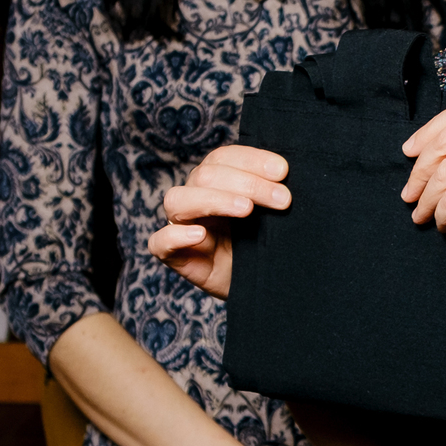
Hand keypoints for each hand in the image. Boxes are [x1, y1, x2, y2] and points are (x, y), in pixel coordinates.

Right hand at [148, 145, 291, 298]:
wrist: (261, 287)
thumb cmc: (266, 246)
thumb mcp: (274, 217)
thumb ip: (275, 194)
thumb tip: (287, 172)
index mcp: (218, 181)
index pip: (224, 157)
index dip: (252, 160)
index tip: (283, 171)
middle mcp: (196, 198)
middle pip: (206, 175)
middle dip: (248, 183)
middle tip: (282, 199)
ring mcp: (182, 226)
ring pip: (178, 200)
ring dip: (215, 200)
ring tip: (246, 209)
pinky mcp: (175, 256)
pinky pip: (159, 242)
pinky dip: (175, 236)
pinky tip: (200, 235)